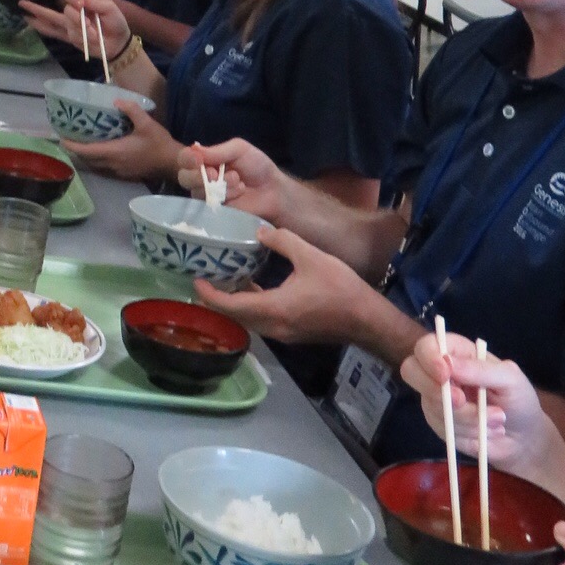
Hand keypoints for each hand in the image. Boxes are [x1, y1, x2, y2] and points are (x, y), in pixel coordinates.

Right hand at [19, 0, 131, 60]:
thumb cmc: (116, 23)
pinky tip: (27, 19)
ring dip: (80, 26)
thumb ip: (95, 2)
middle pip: (66, 3)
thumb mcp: (110, 9)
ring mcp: (70, 22)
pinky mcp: (68, 35)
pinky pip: (52, 30)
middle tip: (86, 14)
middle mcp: (75, 9)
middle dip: (75, 8)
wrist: (117, 44)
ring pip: (65, 18)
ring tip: (94, 33)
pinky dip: (41, 26)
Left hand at [62, 99, 181, 180]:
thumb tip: (116, 99)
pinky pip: (104, 168)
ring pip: (95, 165)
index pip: (87, 151)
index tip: (61, 138)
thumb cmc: (159, 144)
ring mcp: (118, 171)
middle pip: (87, 160)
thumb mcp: (147, 123)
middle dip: (76, 151)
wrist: (173, 163)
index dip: (72, 146)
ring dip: (86, 157)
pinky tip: (99, 150)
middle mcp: (113, 164)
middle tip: (68, 137)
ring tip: (80, 143)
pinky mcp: (124, 174)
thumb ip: (131, 110)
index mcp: (115, 152)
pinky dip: (96, 160)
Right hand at [174, 140, 288, 223]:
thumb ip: (218, 150)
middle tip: (216, 173)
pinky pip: (211, 206)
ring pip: (198, 192)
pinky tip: (239, 194)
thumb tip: (194, 150)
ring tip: (239, 182)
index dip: (187, 159)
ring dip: (220, 185)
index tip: (198, 160)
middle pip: (184, 178)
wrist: (274, 190)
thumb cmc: (257, 166)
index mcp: (205, 161)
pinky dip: (226, 197)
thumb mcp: (240, 149)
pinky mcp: (216, 213)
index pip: (184, 158)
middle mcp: (202, 179)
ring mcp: (207, 197)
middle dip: (199, 175)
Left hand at [193, 224, 374, 342]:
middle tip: (207, 276)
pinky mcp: (292, 333)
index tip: (196, 280)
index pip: (231, 306)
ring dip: (235, 303)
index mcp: (273, 309)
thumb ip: (281, 240)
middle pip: (236, 316)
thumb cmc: (340, 288)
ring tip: (226, 279)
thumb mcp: (310, 256)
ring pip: (249, 321)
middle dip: (218, 299)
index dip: (210, 294)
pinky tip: (252, 287)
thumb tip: (258, 231)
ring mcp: (283, 333)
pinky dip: (251, 306)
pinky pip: (262, 321)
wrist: (368, 319)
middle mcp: (273, 326)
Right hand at [401, 331, 558, 478]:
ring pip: (432, 406)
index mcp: (457, 354)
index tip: (445, 374)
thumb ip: (481, 370)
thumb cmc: (519, 399)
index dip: (429, 358)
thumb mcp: (510, 379)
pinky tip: (486, 433)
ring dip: (467, 418)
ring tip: (497, 421)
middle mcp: (441, 374)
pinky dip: (468, 433)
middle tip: (461, 401)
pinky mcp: (440, 425)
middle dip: (435, 390)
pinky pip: (442, 429)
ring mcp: (436, 400)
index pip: (426, 346)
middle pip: (411, 371)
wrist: (524, 439)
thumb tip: (448, 363)